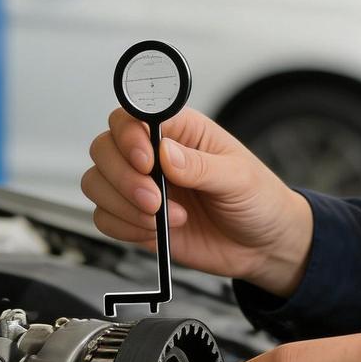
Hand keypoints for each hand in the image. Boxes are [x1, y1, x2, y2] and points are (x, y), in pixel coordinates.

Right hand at [82, 107, 313, 296]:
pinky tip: (155, 231)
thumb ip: (201, 166)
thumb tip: (166, 153)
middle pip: (105, 147)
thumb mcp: (239, 178)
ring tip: (163, 218)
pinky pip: (104, 217)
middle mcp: (155, 153)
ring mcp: (143, 186)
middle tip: (155, 200)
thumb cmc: (259, 200)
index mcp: (181, 130)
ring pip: (97, 182)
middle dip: (123, 177)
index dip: (129, 135)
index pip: (133, 116)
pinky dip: (123, 226)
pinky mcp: (136, 217)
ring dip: (123, 204)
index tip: (146, 161)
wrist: (263, 245)